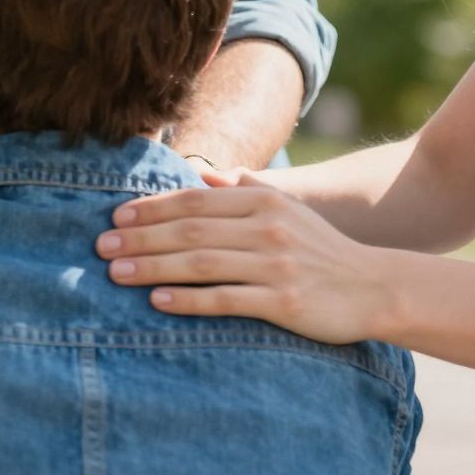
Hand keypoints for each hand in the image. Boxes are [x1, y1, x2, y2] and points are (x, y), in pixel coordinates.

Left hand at [94, 169, 390, 344]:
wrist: (374, 287)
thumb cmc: (321, 250)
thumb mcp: (287, 209)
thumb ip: (245, 190)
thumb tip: (203, 173)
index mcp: (262, 201)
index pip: (194, 200)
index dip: (151, 208)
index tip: (115, 218)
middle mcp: (266, 227)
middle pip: (189, 229)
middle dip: (140, 238)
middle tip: (100, 247)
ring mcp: (275, 264)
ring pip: (200, 261)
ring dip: (152, 267)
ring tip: (116, 274)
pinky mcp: (284, 300)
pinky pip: (225, 298)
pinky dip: (188, 299)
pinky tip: (158, 301)